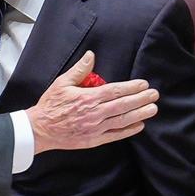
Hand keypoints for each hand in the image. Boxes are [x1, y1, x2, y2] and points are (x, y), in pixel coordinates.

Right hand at [26, 51, 158, 153]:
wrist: (40, 129)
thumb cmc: (50, 105)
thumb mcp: (62, 83)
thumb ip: (79, 70)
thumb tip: (91, 55)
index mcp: (88, 98)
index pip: (115, 91)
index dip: (132, 87)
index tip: (143, 84)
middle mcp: (94, 113)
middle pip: (123, 105)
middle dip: (141, 99)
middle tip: (154, 95)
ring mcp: (95, 128)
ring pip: (122, 120)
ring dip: (139, 114)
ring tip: (153, 109)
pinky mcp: (94, 140)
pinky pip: (115, 135)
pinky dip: (128, 131)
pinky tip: (139, 125)